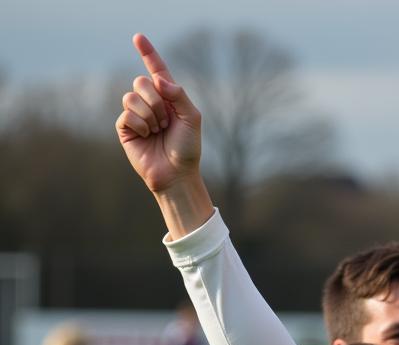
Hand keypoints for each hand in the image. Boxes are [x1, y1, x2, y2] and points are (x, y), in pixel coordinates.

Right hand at [116, 34, 201, 193]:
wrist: (177, 174)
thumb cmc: (188, 148)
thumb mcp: (192, 119)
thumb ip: (179, 95)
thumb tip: (157, 80)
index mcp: (168, 98)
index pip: (156, 70)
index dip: (148, 53)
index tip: (138, 37)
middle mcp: (151, 103)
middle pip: (140, 82)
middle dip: (155, 102)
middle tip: (165, 123)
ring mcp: (136, 115)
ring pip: (131, 96)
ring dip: (148, 115)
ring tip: (157, 131)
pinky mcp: (125, 128)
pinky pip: (126, 114)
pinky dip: (140, 125)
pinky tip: (146, 137)